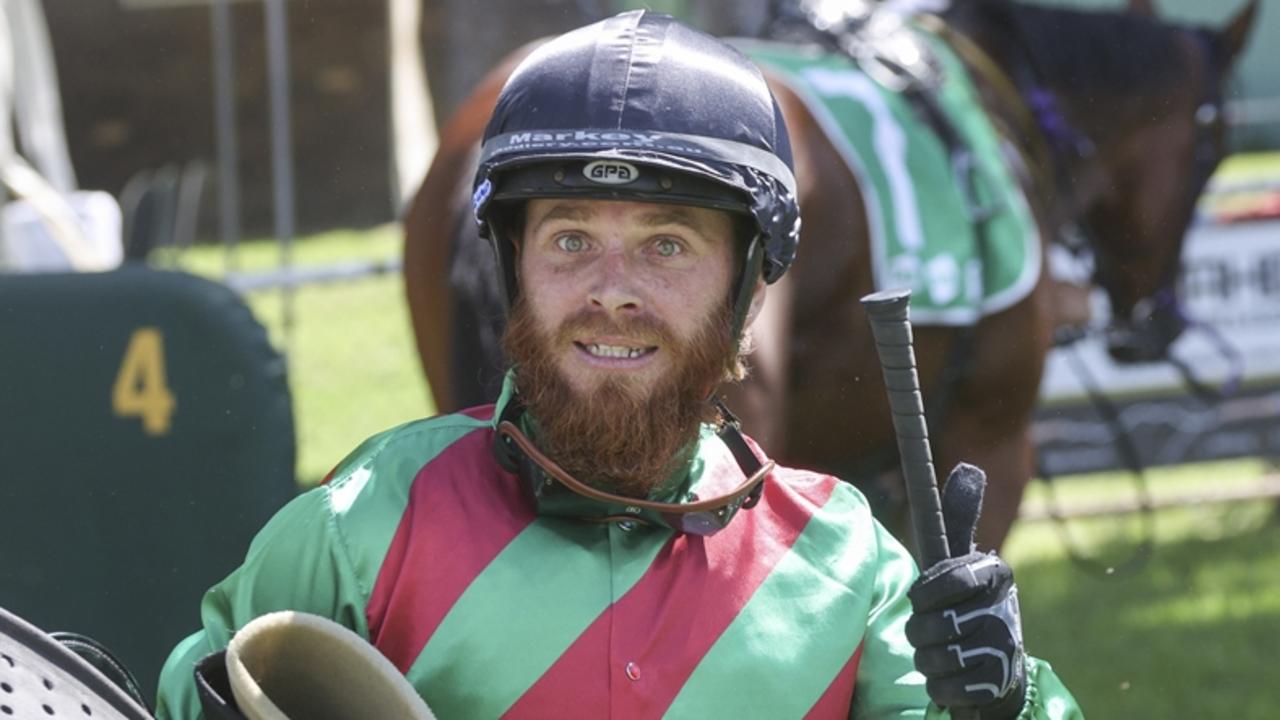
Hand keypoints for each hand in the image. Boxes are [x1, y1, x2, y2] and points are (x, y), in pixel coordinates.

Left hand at [905, 464, 1026, 718]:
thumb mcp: (963, 559)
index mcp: (994, 573)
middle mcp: (1003, 608)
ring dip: (928, 658)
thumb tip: (969, 468)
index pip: (946, 580)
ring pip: (931, 656)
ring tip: (942, 652)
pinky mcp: (995, 685)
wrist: (1002, 667)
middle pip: (929, 625)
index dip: (926, 594)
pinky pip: (944, 687)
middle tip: (933, 630)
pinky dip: (940, 685)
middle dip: (922, 631)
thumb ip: (958, 518)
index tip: (924, 599)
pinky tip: (950, 678)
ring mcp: (1002, 648)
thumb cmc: (971, 604)